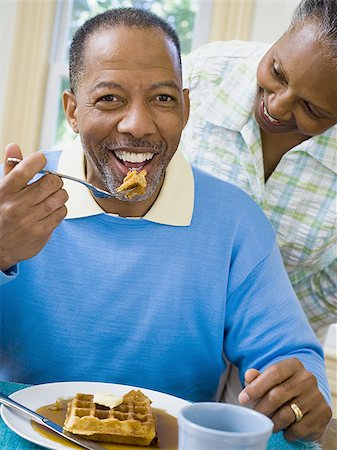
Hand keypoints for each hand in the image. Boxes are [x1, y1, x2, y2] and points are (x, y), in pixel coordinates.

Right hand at [0, 143, 67, 270]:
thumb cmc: (2, 213)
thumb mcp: (1, 190)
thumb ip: (10, 169)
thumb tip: (14, 146)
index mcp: (5, 191)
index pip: (26, 169)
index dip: (38, 160)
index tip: (41, 160)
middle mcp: (16, 205)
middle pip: (51, 182)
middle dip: (55, 180)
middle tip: (51, 183)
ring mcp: (29, 220)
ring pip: (60, 197)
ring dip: (60, 195)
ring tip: (52, 197)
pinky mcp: (41, 232)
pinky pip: (62, 213)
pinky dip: (60, 209)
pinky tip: (51, 211)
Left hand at [238, 358, 331, 440]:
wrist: (310, 400)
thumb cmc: (284, 388)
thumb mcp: (271, 379)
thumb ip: (258, 377)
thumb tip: (248, 375)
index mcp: (294, 365)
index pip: (273, 373)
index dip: (255, 387)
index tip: (242, 398)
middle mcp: (307, 378)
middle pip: (277, 395)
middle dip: (261, 408)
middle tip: (255, 414)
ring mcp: (317, 396)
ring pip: (286, 414)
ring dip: (273, 422)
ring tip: (269, 422)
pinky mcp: (323, 414)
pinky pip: (298, 428)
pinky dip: (287, 433)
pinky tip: (285, 429)